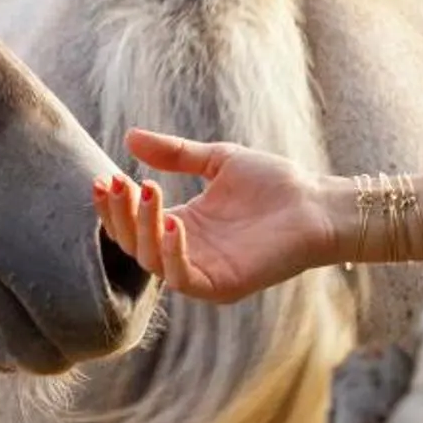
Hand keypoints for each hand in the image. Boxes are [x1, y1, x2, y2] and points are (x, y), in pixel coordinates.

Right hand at [93, 129, 335, 304]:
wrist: (317, 203)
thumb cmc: (275, 184)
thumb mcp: (217, 160)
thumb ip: (176, 153)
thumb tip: (130, 137)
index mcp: (182, 225)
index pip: (132, 224)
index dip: (114, 205)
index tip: (105, 178)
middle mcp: (186, 252)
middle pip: (133, 244)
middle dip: (121, 215)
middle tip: (122, 184)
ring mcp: (202, 271)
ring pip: (151, 262)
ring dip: (142, 227)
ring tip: (149, 191)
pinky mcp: (221, 286)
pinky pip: (182, 278)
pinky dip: (170, 253)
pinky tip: (172, 223)